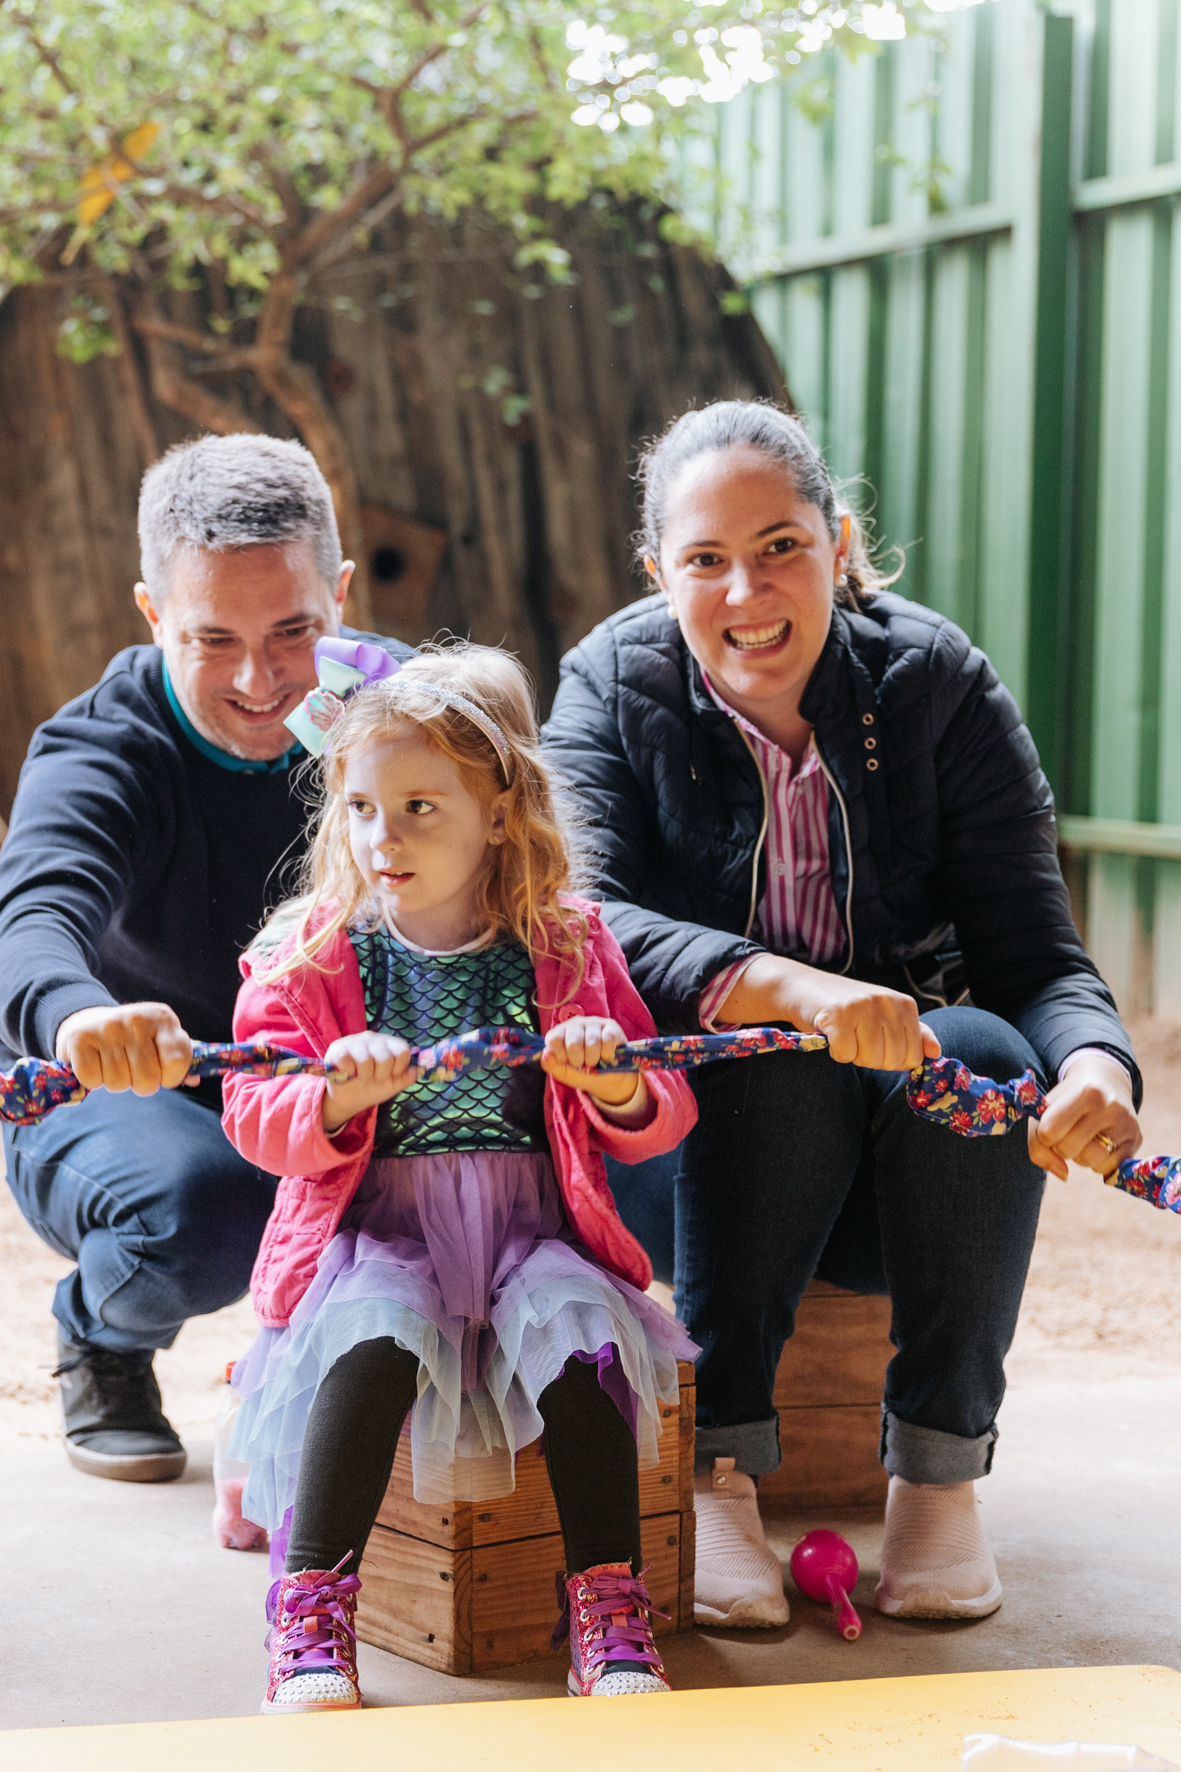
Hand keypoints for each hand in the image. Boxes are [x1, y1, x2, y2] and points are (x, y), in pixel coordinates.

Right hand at [55, 1002, 193, 1094]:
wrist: (88, 1020)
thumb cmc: (132, 1039)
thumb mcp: (160, 1041)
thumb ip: (178, 1059)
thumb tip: (194, 1081)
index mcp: (163, 1018)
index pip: (178, 1062)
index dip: (169, 1077)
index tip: (161, 1071)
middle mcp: (137, 1019)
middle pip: (148, 1080)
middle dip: (139, 1082)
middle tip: (131, 1066)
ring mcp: (108, 1027)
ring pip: (119, 1084)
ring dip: (115, 1081)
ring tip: (112, 1062)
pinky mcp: (80, 1038)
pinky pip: (93, 1080)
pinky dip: (93, 1079)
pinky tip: (95, 1061)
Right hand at [322, 1032, 416, 1131]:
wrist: (347, 1099)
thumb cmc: (371, 1088)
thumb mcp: (392, 1085)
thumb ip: (406, 1078)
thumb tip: (415, 1070)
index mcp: (389, 1044)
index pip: (403, 1050)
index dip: (399, 1068)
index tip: (391, 1076)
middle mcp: (373, 1038)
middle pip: (386, 1058)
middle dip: (380, 1075)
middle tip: (373, 1078)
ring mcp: (355, 1041)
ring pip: (366, 1060)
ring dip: (364, 1076)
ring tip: (360, 1077)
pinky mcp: (338, 1048)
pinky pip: (347, 1061)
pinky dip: (348, 1073)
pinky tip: (348, 1073)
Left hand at [541, 1017, 651, 1121]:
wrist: (612, 1079)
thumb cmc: (586, 1073)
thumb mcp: (567, 1075)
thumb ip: (552, 1066)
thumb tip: (545, 1055)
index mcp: (560, 1033)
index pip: (553, 1040)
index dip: (561, 1057)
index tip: (568, 1063)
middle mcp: (575, 1024)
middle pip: (573, 1043)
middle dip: (579, 1061)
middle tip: (583, 1063)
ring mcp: (593, 1023)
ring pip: (592, 1043)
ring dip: (594, 1060)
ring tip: (595, 1060)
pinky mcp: (611, 1026)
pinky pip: (607, 1041)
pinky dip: (607, 1055)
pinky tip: (606, 1056)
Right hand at [717, 954, 940, 1069]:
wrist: (802, 987)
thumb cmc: (846, 1007)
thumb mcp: (884, 1016)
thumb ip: (914, 1034)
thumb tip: (936, 1054)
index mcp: (904, 1004)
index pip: (912, 1056)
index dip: (890, 1059)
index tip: (873, 1041)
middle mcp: (887, 1002)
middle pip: (891, 1061)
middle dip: (870, 1058)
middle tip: (856, 1037)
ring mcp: (863, 1006)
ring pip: (869, 1060)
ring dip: (852, 1055)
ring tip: (844, 1033)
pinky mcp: (838, 1015)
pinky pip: (845, 1055)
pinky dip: (835, 1052)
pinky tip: (830, 1034)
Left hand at [1028, 1050, 1139, 1180]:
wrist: (1107, 1083)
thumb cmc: (1069, 1099)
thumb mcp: (1047, 1109)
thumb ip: (1038, 1143)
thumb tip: (1063, 1175)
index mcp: (1084, 1092)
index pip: (1049, 1132)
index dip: (1044, 1135)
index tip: (1051, 1124)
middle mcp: (1109, 1106)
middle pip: (1067, 1150)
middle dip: (1061, 1146)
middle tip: (1069, 1130)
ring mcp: (1126, 1124)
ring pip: (1089, 1161)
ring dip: (1079, 1156)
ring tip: (1085, 1137)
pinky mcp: (1136, 1140)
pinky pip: (1107, 1169)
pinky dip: (1097, 1162)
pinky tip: (1100, 1144)